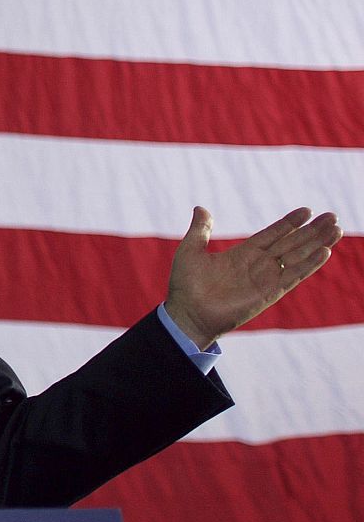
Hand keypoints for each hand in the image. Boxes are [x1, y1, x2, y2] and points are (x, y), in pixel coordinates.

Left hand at [165, 206, 342, 348]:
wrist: (187, 314)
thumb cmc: (186, 286)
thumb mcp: (191, 251)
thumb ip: (200, 230)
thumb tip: (200, 208)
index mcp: (243, 253)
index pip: (273, 234)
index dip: (290, 223)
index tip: (307, 210)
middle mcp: (258, 264)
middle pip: (291, 243)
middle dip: (312, 230)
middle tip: (332, 216)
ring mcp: (265, 278)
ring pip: (297, 256)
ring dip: (317, 243)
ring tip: (335, 229)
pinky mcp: (269, 292)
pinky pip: (293, 275)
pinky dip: (309, 264)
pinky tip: (324, 252)